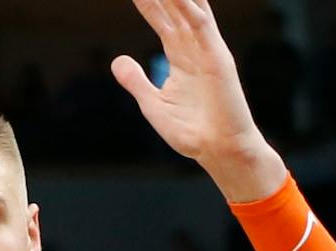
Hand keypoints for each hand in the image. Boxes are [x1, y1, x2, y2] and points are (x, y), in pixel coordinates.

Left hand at [110, 0, 282, 201]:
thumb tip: (116, 60)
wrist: (219, 151)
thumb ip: (136, 81)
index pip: (160, 17)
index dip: (146, 0)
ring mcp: (207, 49)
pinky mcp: (219, 58)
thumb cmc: (192, 132)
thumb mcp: (153, 104)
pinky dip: (191, 7)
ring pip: (189, 8)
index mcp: (179, 55)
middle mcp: (194, 46)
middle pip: (174, 5)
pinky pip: (203, 25)